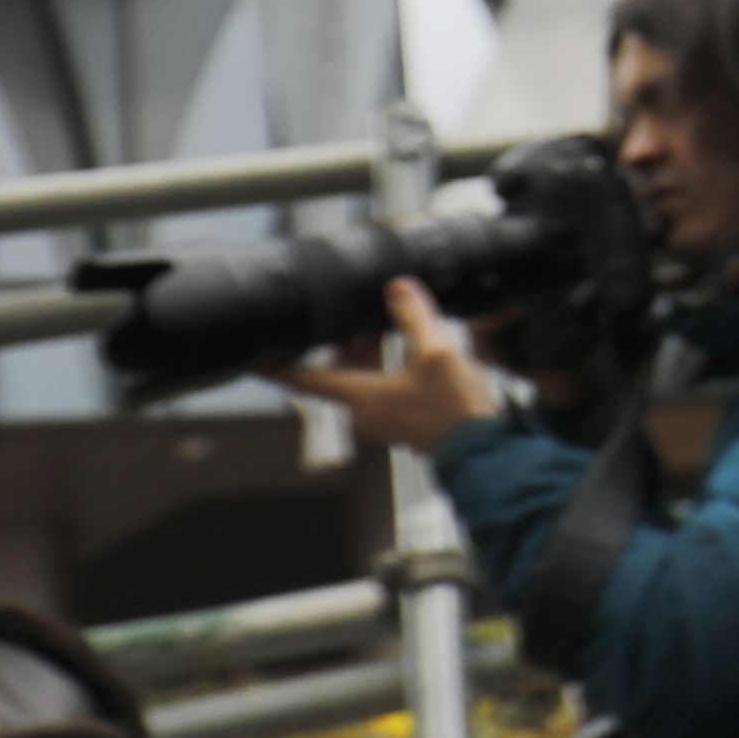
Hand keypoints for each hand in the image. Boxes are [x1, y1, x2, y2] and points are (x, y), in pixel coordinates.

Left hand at [276, 278, 502, 453]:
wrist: (483, 449)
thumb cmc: (455, 412)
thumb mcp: (436, 352)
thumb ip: (414, 317)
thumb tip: (397, 288)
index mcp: (358, 396)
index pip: (302, 379)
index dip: (274, 368)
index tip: (254, 360)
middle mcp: (362, 412)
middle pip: (336, 371)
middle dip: (344, 343)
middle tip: (359, 318)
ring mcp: (381, 421)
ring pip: (360, 379)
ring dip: (370, 355)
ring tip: (390, 329)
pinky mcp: (400, 424)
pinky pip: (380, 390)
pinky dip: (386, 370)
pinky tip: (411, 355)